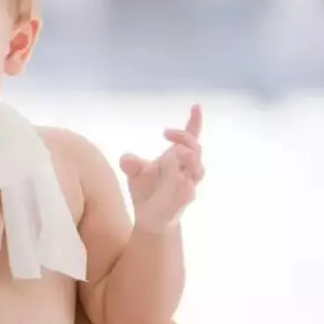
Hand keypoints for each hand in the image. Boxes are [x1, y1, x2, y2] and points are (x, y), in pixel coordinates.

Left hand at [119, 104, 204, 231]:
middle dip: (185, 139)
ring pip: (197, 169)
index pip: (191, 137)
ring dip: (190, 158)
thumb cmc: (146, 189)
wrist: (149, 217)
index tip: (196, 106)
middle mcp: (186, 169)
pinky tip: (179, 178)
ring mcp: (187, 184)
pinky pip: (188, 190)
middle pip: (195, 149)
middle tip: (167, 133)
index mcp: (177, 157)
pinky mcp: (183, 199)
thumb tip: (126, 159)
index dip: (195, 122)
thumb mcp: (135, 172)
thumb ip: (132, 163)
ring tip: (177, 150)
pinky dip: (184, 183)